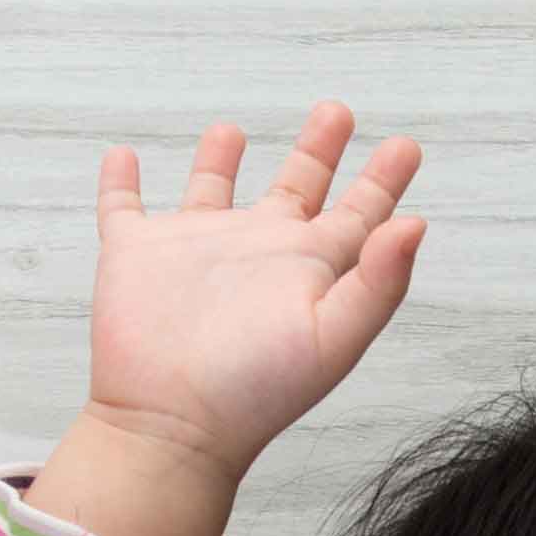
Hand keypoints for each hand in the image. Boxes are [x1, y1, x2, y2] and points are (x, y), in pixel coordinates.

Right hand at [79, 101, 431, 487]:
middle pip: (295, 188)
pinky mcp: (136, 254)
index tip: (405, 147)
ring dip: (219, 159)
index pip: (357, 215)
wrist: (172, 424)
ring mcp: (194, 251)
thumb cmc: (255, 392)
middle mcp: (256, 253)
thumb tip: (415, 223)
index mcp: (307, 268)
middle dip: (317, 150)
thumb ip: (378, 281)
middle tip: (336, 111)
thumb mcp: (332, 337)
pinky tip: (121, 157)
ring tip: (230, 128)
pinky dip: (120, 183)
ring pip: (211, 189)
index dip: (382, 181)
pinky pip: (124, 208)